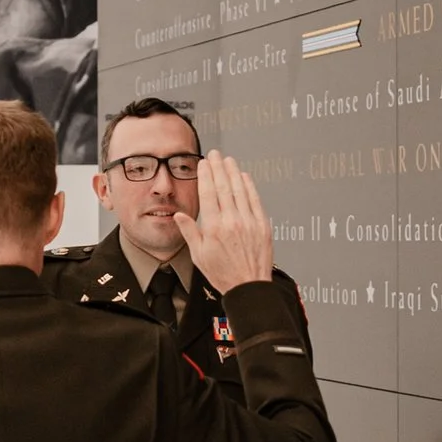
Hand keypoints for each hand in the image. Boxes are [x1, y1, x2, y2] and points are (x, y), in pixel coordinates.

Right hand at [173, 154, 274, 293]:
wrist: (249, 287)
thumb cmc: (222, 274)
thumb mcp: (199, 255)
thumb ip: (190, 232)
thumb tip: (179, 214)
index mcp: (214, 228)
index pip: (209, 194)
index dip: (206, 175)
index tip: (204, 164)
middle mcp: (232, 222)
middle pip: (224, 187)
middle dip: (219, 168)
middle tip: (215, 154)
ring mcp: (249, 222)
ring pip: (240, 191)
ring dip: (234, 173)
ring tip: (229, 160)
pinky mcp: (262, 226)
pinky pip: (255, 201)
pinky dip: (249, 187)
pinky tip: (244, 177)